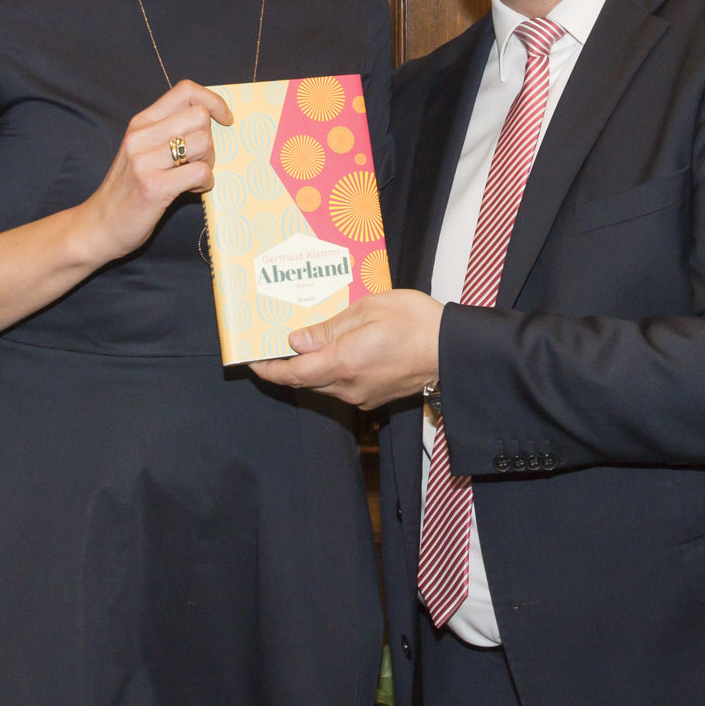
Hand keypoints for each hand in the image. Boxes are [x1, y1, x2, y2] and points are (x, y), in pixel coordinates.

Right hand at [71, 81, 231, 263]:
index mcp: (141, 122)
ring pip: (203, 142)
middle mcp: (141, 136)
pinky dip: (205, 183)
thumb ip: (168, 131)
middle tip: (198, 160)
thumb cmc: (128, 188)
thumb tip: (213, 120)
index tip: (224, 120)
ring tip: (192, 177)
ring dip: (208, 162)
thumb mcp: (142, 150)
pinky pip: (201, 172)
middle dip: (210, 139)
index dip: (213, 101)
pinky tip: (191, 190)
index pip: (186, 90)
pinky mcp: (154, 187)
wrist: (99, 225)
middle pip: (200, 117)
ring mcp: (145, 161)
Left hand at [249, 290, 443, 407]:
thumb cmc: (416, 322)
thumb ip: (329, 327)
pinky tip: (336, 350)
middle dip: (285, 366)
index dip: (267, 369)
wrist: (453, 350)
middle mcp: (348, 386)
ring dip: (309, 368)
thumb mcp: (368, 309)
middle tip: (272, 342)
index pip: (291, 374)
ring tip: (304, 342)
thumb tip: (296, 341)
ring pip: (322, 384)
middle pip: (304, 381)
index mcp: (343, 362)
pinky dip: (331, 370)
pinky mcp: (374, 396)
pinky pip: (342, 386)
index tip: (251, 360)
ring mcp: (362, 395)